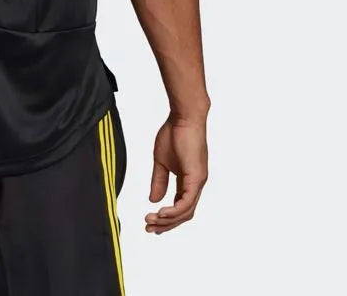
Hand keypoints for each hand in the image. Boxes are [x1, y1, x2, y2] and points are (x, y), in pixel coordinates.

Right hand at [145, 116, 207, 233]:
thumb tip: (153, 200)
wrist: (184, 117)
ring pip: (186, 211)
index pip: (180, 207)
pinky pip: (187, 202)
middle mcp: (196, 185)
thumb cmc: (173, 133)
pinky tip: (161, 213)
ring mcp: (198, 182)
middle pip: (184, 214)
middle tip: (148, 229)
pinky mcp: (197, 177)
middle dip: (166, 224)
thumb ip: (158, 181)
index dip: (166, 218)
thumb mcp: (161, 161)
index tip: (151, 224)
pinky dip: (174, 211)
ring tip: (151, 221)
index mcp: (188, 181)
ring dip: (168, 220)